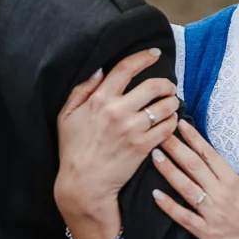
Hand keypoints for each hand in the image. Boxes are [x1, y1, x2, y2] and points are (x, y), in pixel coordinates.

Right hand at [55, 48, 179, 223]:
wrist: (84, 184)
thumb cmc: (73, 149)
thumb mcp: (66, 115)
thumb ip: (81, 90)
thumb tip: (99, 70)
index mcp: (99, 99)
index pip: (126, 68)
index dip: (143, 57)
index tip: (154, 54)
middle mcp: (118, 111)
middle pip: (152, 86)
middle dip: (166, 83)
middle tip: (169, 86)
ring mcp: (132, 129)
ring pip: (164, 106)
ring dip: (172, 102)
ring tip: (171, 103)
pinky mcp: (143, 146)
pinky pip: (167, 128)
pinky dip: (172, 122)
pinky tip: (170, 122)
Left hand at [151, 119, 238, 238]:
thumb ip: (231, 184)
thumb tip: (214, 172)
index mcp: (234, 182)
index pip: (209, 154)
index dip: (192, 137)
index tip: (179, 123)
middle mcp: (223, 194)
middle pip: (193, 164)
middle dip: (174, 146)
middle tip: (158, 132)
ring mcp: (215, 214)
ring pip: (185, 186)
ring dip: (167, 169)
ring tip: (153, 154)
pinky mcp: (210, 235)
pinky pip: (184, 218)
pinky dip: (169, 206)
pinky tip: (155, 195)